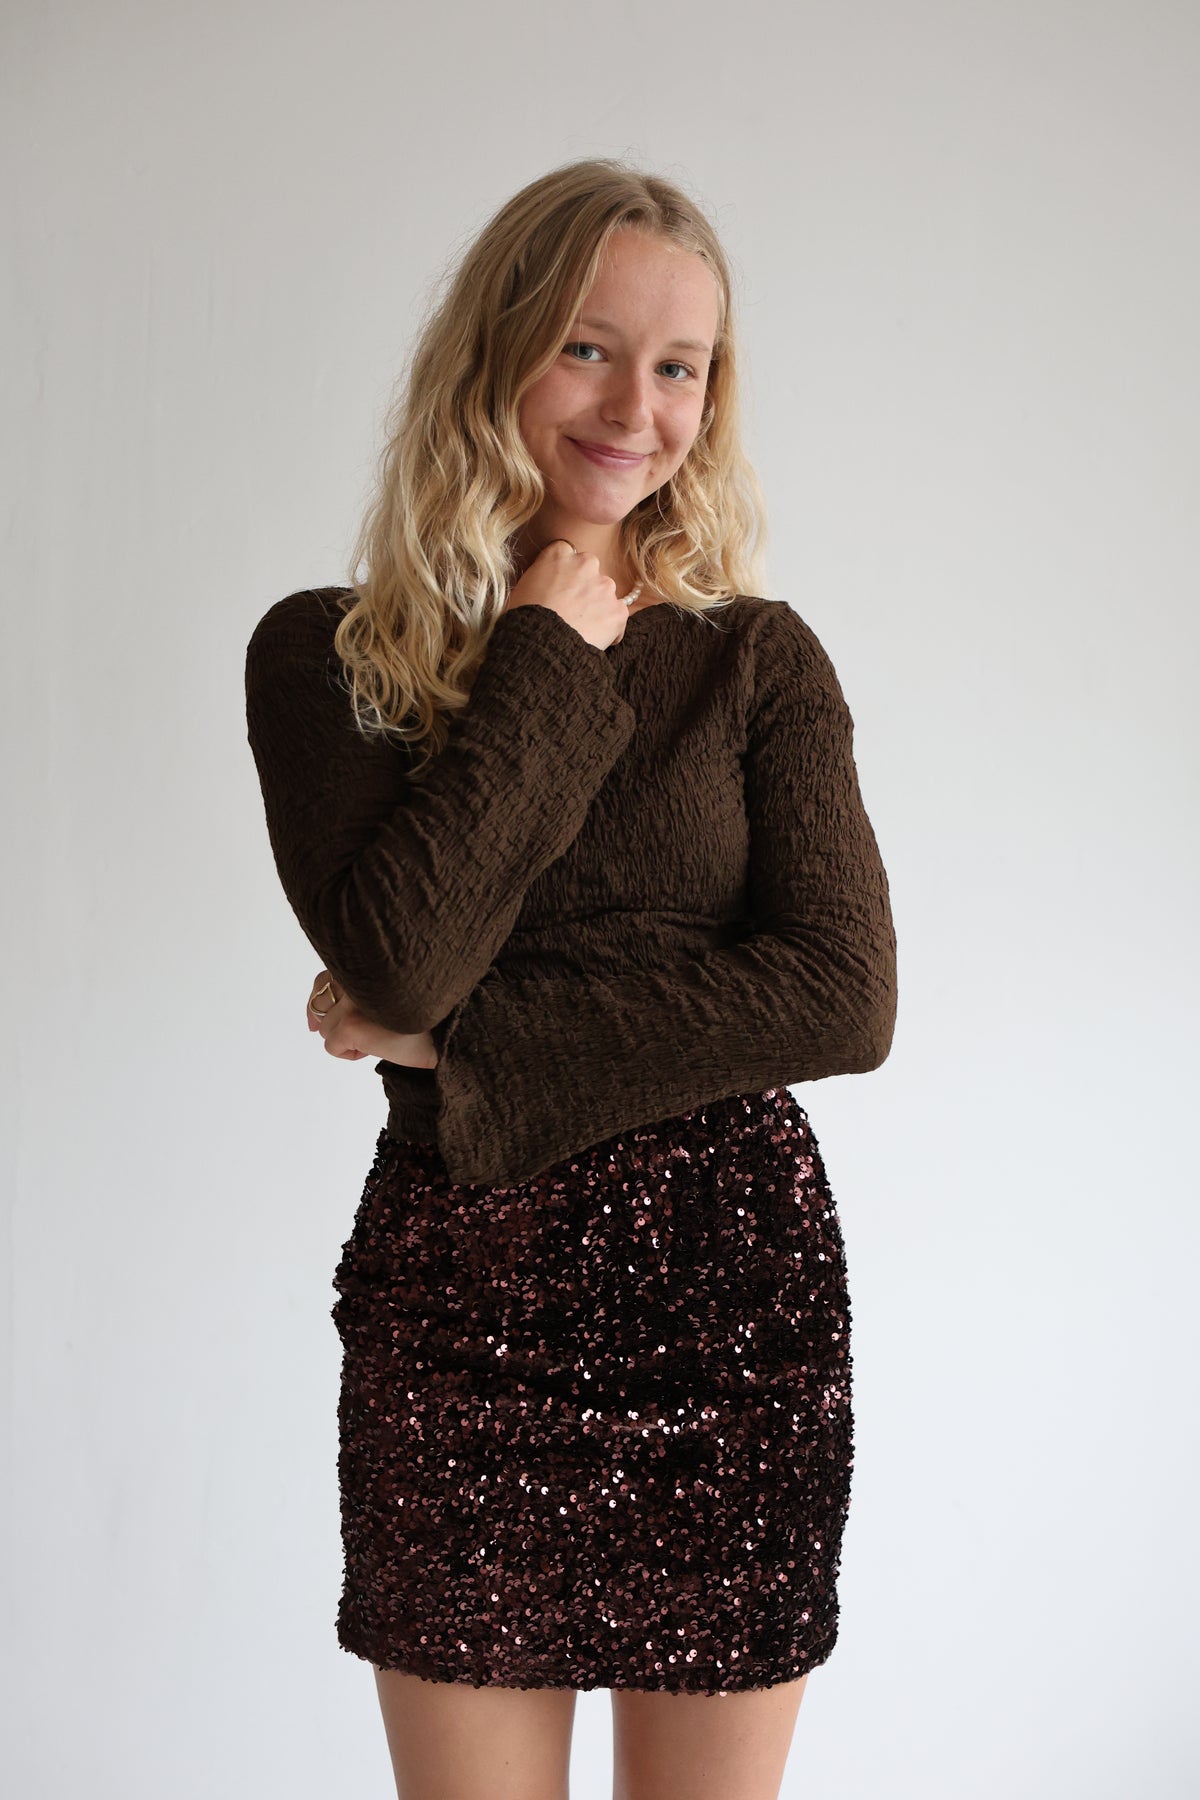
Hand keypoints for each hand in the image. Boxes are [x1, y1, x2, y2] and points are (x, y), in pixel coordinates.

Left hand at [306, 970, 437, 1066]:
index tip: (318, 1020)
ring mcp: (351, 999)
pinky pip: (332, 1047)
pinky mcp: (351, 1024)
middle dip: (335, 1021)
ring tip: (380, 1038)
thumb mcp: (392, 991)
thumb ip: (359, 990)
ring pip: (325, 1028)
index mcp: (365, 962)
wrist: (452, 1033)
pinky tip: (375, 1050)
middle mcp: (355, 975)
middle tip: (359, 1033)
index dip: (321, 999)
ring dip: (347, 1039)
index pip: (325, 978)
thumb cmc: (430, 1014)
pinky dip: (350, 1054)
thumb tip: (313, 1020)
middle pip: (320, 1002)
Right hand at [504, 539, 630, 650]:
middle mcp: (586, 563)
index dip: (564, 572)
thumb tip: (545, 584)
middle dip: (583, 587)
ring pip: (605, 595)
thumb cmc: (524, 618)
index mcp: (560, 553)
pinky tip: (593, 640)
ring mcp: (605, 587)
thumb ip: (541, 575)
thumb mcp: (522, 586)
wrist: (541, 645)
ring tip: (581, 628)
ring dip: (597, 607)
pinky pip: (617, 619)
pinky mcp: (618, 611)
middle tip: (570, 609)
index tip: (559, 587)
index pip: (567, 553)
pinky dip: (609, 629)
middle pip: (590, 570)